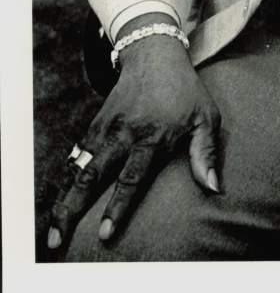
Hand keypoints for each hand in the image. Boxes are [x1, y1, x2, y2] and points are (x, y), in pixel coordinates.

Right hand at [47, 15, 220, 253]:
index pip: (131, 178)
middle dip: (74, 208)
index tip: (105, 232)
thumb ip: (205, 154)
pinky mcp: (96, 122)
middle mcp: (124, 134)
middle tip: (58, 238)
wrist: (155, 54)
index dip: (117, 207)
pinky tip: (59, 198)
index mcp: (152, 137)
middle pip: (93, 176)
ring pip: (79, 167)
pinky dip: (66, 176)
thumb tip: (214, 188)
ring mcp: (107, 128)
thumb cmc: (185, 91)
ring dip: (64, 198)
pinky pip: (77, 154)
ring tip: (53, 229)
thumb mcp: (205, 117)